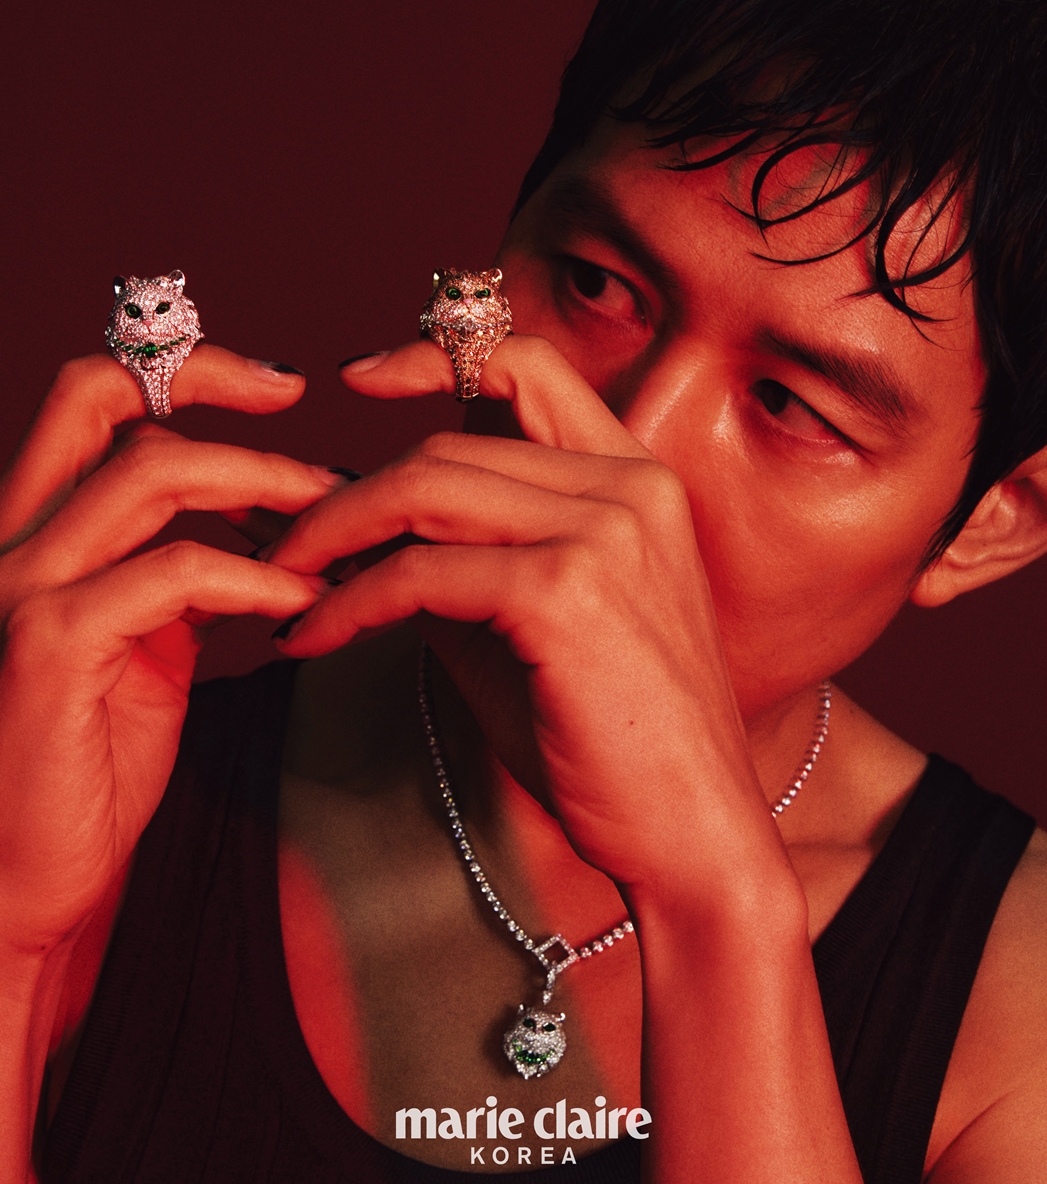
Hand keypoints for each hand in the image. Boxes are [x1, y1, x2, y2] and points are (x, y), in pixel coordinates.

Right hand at [0, 349, 336, 951]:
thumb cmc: (86, 764)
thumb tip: (255, 538)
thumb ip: (178, 584)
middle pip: (103, 402)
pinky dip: (255, 576)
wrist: (27, 872)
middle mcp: (9, 541)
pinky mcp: (48, 645)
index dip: (184, 371)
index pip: (90, 401)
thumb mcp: (141, 653)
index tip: (278, 386)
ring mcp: (20, 588)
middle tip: (316, 435)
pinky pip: (171, 574)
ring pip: (147, 477)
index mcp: (31, 534)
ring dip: (262, 483)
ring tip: (334, 514)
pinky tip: (304, 599)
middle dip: (220, 388)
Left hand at [265, 336, 777, 893]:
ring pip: (425, 490)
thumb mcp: (526, 624)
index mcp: (634, 479)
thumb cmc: (607, 735)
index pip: (526, 366)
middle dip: (347, 492)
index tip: (360, 378)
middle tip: (288, 545)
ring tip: (285, 587)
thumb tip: (348, 531)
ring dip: (332, 536)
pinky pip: (420, 573)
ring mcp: (605, 531)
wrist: (687, 828)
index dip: (432, 355)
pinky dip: (348, 604)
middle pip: (446, 443)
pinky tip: (313, 639)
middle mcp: (628, 487)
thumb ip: (457, 559)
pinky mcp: (567, 591)